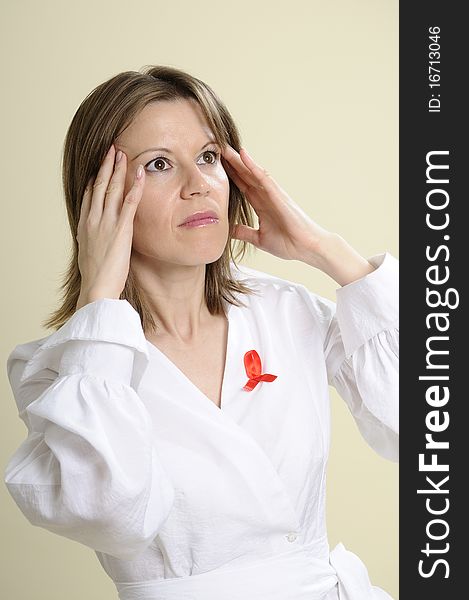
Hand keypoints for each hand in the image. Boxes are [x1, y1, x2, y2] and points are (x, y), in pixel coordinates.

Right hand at [75, 144, 144, 309]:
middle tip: (110, 150)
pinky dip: (135, 185)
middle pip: (98, 186)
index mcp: (84, 226)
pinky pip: (129, 202)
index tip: (100, 167)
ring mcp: (106, 222)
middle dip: (105, 166)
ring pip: (111, 188)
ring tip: (121, 153)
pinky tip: (140, 173)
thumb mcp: (89, 256)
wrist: (97, 288)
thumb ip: (94, 243)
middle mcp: (93, 220)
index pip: (89, 196)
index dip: (94, 179)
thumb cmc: (95, 278)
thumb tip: (98, 242)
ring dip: (117, 169)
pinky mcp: (121, 229)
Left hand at [221, 145, 330, 263]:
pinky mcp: (278, 195)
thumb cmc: (289, 243)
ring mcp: (272, 193)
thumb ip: (243, 232)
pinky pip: (263, 177)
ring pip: (251, 172)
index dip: (230, 176)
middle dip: (231, 164)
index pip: (242, 186)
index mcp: (261, 205)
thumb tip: (228, 231)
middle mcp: (266, 196)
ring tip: (225, 147)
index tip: (216, 167)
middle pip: (245, 175)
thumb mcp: (258, 238)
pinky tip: (243, 155)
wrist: (306, 248)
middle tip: (217, 150)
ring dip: (238, 160)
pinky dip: (253, 166)